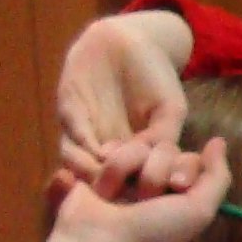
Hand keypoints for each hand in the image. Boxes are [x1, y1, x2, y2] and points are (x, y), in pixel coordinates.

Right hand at [23, 137, 231, 241]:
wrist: (100, 239)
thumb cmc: (153, 232)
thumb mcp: (198, 211)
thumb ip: (217, 177)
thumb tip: (219, 141)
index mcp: (182, 193)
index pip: (191, 158)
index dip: (185, 168)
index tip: (176, 187)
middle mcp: (159, 181)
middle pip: (167, 149)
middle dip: (155, 173)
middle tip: (144, 199)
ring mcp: (131, 173)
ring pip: (140, 146)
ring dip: (128, 170)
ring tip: (116, 196)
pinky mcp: (104, 166)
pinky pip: (114, 146)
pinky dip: (110, 166)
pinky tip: (102, 185)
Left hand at [56, 10, 191, 181]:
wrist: (127, 41)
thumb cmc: (155, 76)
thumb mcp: (171, 109)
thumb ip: (164, 137)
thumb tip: (156, 167)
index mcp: (134, 151)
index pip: (130, 181)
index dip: (138, 192)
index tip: (151, 200)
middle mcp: (107, 146)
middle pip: (103, 179)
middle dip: (111, 190)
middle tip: (122, 198)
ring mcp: (86, 131)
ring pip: (81, 165)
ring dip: (92, 175)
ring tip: (108, 179)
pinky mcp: (70, 113)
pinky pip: (71, 139)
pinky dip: (82, 150)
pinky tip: (100, 154)